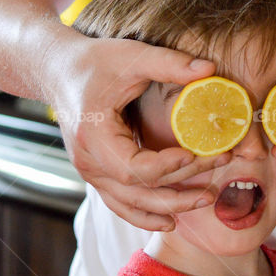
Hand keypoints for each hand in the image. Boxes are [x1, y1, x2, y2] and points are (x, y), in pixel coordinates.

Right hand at [46, 35, 230, 230]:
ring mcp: (91, 172)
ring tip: (205, 199)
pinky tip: (172, 219)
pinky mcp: (98, 174)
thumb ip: (169, 63)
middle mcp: (88, 162)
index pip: (132, 168)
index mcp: (94, 135)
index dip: (166, 167)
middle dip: (179, 190)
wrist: (60, 72)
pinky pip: (121, 203)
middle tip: (215, 183)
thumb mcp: (131, 55)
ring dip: (169, 207)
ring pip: (130, 203)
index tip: (194, 155)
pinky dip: (145, 214)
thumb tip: (210, 69)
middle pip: (137, 190)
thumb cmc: (95, 62)